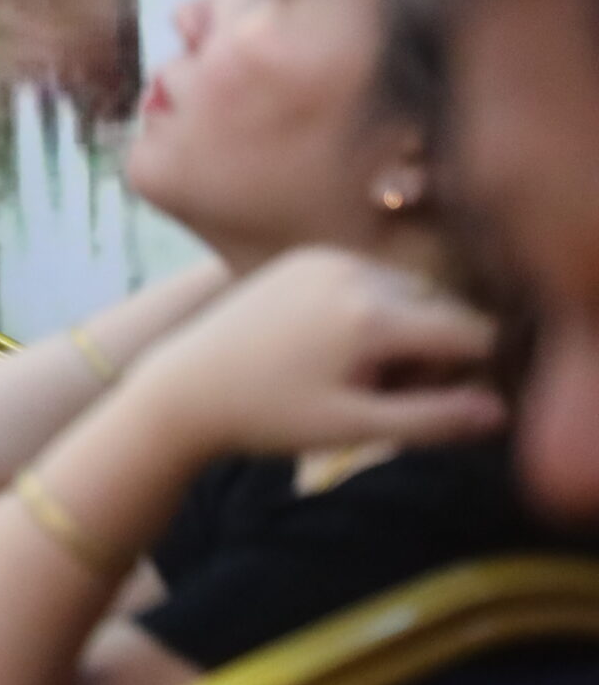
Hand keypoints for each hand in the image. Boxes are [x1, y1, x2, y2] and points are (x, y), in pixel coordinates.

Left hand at [123, 248, 506, 458]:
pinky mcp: (306, 256)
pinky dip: (372, 310)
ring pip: (407, 292)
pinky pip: (369, 279)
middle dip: (434, 352)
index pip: (470, 331)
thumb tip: (501, 410)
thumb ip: (434, 419)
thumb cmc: (268, 416)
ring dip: (404, 330)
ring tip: (354, 373)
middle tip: (382, 393)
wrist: (184, 386)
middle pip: (441, 308)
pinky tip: (332, 348)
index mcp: (371, 314)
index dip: (470, 372)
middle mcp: (354, 271)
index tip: (432, 401)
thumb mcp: (354, 428)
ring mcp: (327, 257)